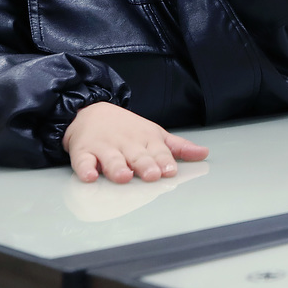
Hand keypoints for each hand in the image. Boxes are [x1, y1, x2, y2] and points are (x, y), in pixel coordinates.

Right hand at [62, 102, 208, 182]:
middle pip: (137, 156)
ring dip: (117, 168)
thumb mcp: (155, 134)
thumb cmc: (128, 129)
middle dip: (145, 165)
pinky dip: (85, 169)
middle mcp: (127, 144)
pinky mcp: (83, 152)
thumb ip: (178, 147)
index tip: (170, 171)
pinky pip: (83, 162)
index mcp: (146, 140)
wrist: (91, 110)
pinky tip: (90, 176)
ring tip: (124, 177)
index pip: (158, 151)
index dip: (164, 161)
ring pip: (112, 159)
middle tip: (152, 175)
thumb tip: (204, 154)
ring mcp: (105, 148)